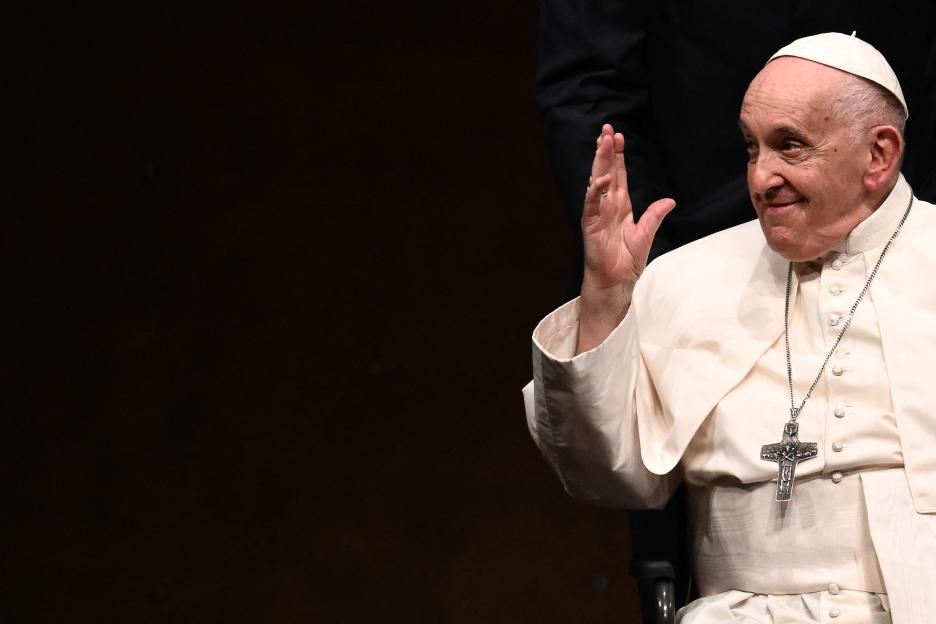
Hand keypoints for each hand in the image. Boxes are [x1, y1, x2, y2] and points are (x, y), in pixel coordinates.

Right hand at [576, 124, 674, 352]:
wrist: (616, 282)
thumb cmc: (626, 261)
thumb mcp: (646, 234)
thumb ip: (655, 215)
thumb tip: (670, 200)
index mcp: (620, 206)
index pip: (618, 175)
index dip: (618, 156)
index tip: (618, 137)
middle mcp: (607, 206)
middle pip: (606, 171)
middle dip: (606, 151)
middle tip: (607, 129)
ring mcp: (597, 214)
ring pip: (597, 182)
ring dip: (600, 162)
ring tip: (602, 142)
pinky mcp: (590, 225)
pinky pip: (592, 204)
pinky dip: (596, 190)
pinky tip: (603, 177)